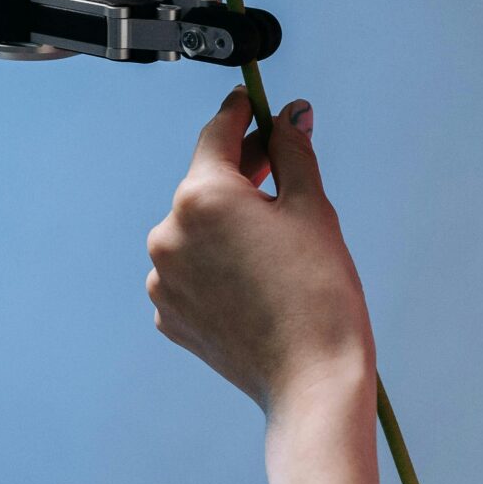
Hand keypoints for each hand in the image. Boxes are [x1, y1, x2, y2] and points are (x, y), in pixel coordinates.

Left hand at [146, 89, 374, 411]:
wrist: (311, 380)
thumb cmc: (319, 293)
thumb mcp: (312, 209)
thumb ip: (292, 151)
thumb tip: (288, 114)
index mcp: (201, 197)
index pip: (217, 134)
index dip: (240, 113)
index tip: (251, 103)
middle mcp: (168, 233)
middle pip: (205, 185)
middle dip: (241, 174)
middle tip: (279, 164)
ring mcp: (163, 278)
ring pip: (196, 231)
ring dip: (227, 224)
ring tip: (274, 242)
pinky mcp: (168, 314)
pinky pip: (190, 272)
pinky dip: (217, 266)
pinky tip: (254, 279)